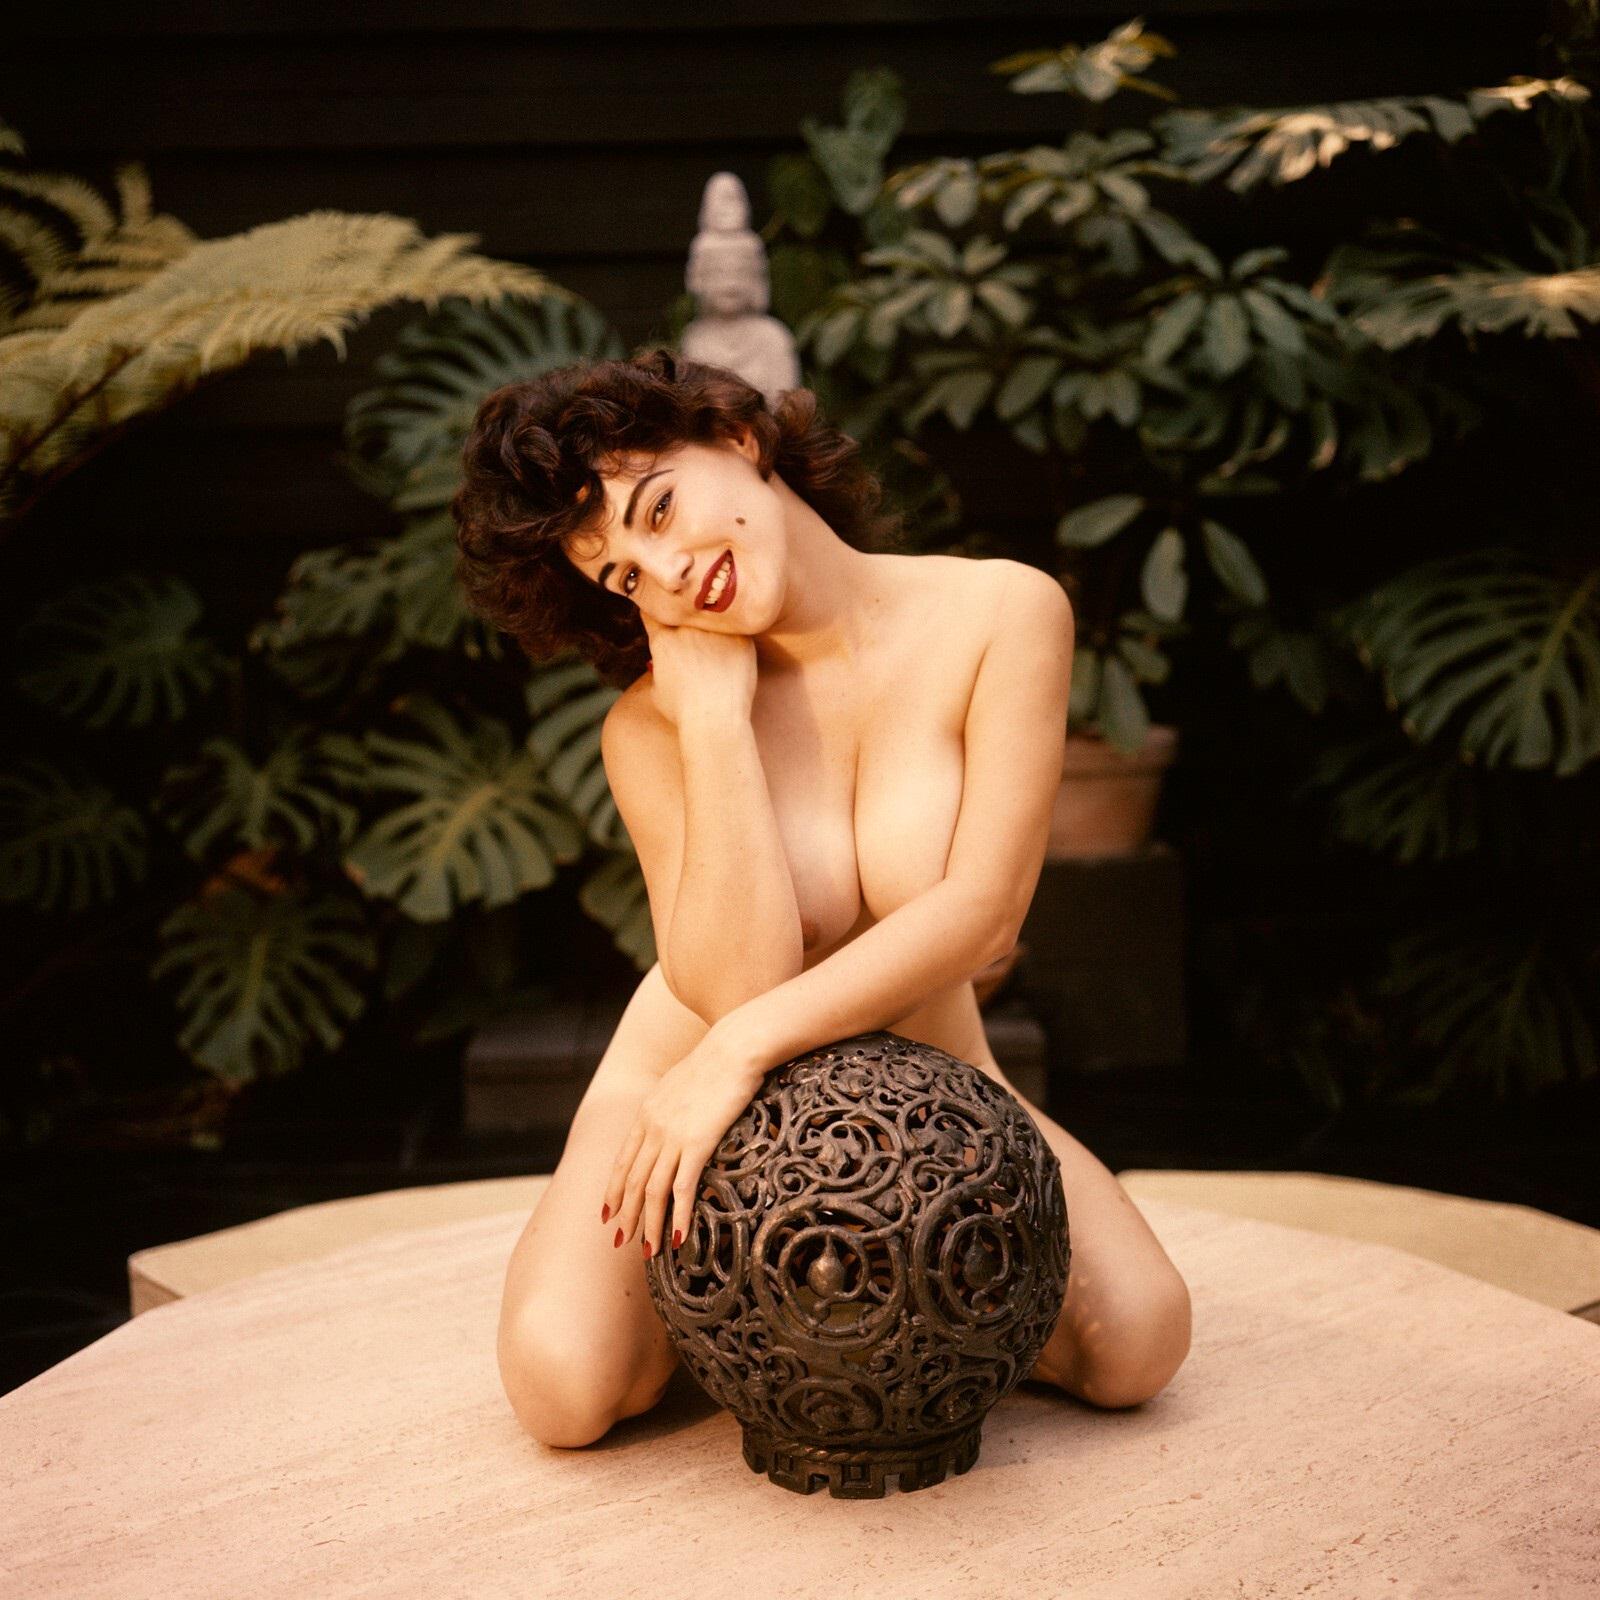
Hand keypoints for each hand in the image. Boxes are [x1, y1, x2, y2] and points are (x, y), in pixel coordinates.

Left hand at [600, 1019, 767, 1259]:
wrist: (734, 1047)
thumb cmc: (716, 1061)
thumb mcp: (682, 1081)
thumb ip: (672, 1104)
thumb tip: (676, 1117)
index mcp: (647, 1113)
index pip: (623, 1161)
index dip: (613, 1190)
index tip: (608, 1213)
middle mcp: (653, 1128)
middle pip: (632, 1181)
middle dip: (624, 1215)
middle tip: (620, 1241)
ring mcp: (673, 1136)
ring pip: (652, 1191)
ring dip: (649, 1225)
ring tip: (649, 1252)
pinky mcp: (698, 1143)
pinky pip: (683, 1188)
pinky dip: (679, 1216)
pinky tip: (680, 1238)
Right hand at [640, 611, 756, 728]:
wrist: (717, 719)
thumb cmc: (684, 712)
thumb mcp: (657, 692)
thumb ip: (658, 670)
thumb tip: (659, 663)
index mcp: (664, 639)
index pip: (653, 613)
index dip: (657, 616)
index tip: (662, 622)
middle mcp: (688, 628)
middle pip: (685, 614)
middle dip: (685, 621)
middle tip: (693, 639)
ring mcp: (716, 630)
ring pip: (713, 619)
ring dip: (712, 627)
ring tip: (716, 651)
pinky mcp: (741, 637)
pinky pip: (738, 630)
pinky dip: (736, 640)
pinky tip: (735, 658)